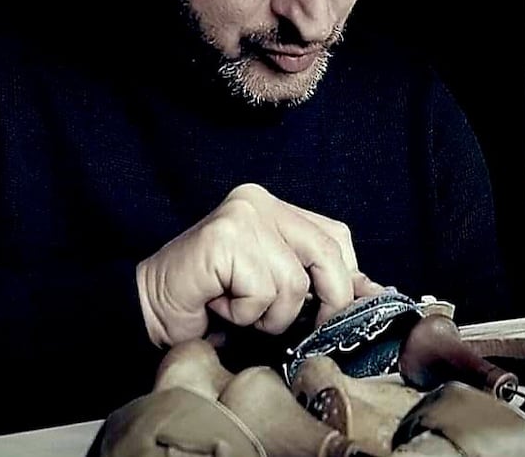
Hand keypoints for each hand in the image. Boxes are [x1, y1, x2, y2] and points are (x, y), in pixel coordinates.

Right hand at [136, 183, 385, 346]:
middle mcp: (260, 202)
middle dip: (321, 300)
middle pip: (327, 253)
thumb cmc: (211, 301)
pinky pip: (262, 290)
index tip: (338, 310)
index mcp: (275, 208)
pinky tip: (219, 303)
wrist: (150, 309)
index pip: (336, 236)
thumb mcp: (274, 288)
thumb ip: (316, 282)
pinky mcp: (225, 237)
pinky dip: (244, 312)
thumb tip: (374, 293)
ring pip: (293, 282)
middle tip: (288, 323)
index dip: (346, 278)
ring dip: (267, 313)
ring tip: (236, 307)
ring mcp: (242, 215)